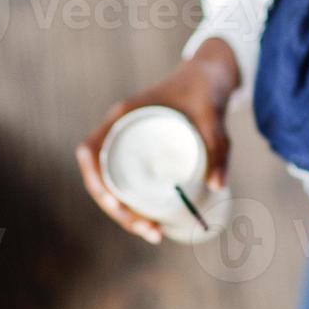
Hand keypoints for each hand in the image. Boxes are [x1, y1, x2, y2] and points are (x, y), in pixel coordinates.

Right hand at [74, 37, 238, 243]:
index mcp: (123, 116)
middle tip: (150, 231)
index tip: (116, 204)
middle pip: (101, 178)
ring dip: (127, 214)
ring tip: (155, 234)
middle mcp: (120, 131)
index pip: (90, 151)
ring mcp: (130, 144)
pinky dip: (136, 205)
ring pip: (115, 185)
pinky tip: (154, 223)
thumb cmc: (206, 88)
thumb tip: (218, 186)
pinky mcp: (143, 153)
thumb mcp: (213, 115)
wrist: (211, 75)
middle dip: (119, 211)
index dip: (95, 181)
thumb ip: (218, 147)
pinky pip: (129, 182)